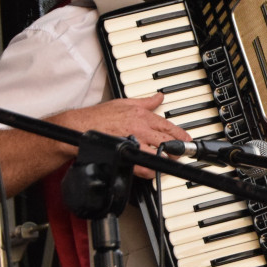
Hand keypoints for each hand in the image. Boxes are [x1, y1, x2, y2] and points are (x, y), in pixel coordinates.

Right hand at [53, 93, 191, 178]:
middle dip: (177, 148)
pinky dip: (152, 170)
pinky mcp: (125, 155)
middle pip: (167, 140)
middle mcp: (140, 128)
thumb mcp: (124, 103)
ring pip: (159, 153)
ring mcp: (134, 142)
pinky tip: (154, 169)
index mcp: (142, 115)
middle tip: (181, 152)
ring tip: (170, 161)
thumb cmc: (98, 117)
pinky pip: (145, 166)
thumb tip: (159, 96)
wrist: (79, 128)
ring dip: (166, 158)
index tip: (187, 139)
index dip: (180, 134)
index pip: (167, 125)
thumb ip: (145, 102)